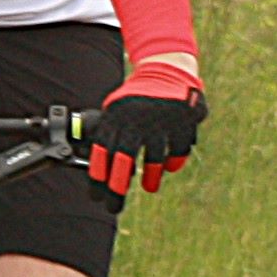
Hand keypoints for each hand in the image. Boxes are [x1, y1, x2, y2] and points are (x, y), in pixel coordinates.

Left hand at [87, 62, 205, 211]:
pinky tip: (169, 168)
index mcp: (117, 117)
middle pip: (123, 160)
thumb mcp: (116, 109)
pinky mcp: (181, 122)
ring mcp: (160, 121)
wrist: (166, 69)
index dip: (97, 177)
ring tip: (149, 187)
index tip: (95, 195)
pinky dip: (173, 162)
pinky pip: (177, 150)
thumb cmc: (136, 96)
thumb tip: (97, 167)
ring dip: (151, 177)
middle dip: (116, 188)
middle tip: (113, 206)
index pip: (101, 151)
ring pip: (153, 158)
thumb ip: (107, 133)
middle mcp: (136, 121)